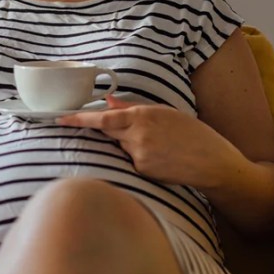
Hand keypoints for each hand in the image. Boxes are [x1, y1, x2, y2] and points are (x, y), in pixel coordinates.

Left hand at [56, 95, 241, 187]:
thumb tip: (110, 102)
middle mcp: (137, 136)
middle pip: (108, 132)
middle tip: (132, 129)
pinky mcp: (142, 171)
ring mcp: (138, 156)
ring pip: (121, 147)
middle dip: (108, 129)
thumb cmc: (193, 134)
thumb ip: (134, 108)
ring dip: (130, 143)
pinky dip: (139, 157)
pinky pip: (131, 161)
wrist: (212, 163)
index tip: (61, 118)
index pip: (102, 117)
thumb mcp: (165, 113)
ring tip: (160, 144)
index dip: (79, 119)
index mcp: (143, 116)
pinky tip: (161, 158)